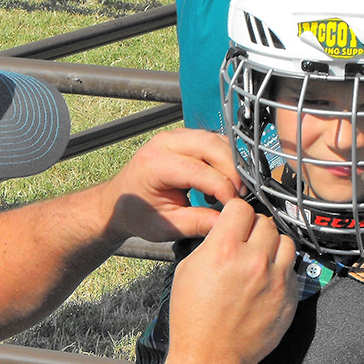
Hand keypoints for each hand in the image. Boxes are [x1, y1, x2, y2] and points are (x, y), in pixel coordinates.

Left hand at [98, 129, 242, 244]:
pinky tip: (225, 180)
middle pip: (210, 146)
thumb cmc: (138, 213)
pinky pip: (213, 140)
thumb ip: (197, 223)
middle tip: (242, 195)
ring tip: (235, 189)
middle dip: (232, 170)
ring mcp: (175, 136)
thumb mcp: (166, 226)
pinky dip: (225, 158)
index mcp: (155, 164)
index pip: (198, 170)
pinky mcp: (185, 138)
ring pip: (215, 139)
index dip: (222, 187)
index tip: (235, 205)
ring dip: (231, 162)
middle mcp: (164, 143)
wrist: (121, 201)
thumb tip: (226, 222)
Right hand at [168, 199, 296, 363]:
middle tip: (244, 243)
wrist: (211, 357)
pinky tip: (265, 281)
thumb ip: (210, 244)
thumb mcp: (187, 270)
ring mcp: (276, 279)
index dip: (235, 213)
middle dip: (253, 229)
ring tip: (259, 259)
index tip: (234, 221)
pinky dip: (280, 270)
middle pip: (265, 222)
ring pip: (285, 242)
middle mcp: (254, 260)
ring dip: (272, 246)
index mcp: (224, 250)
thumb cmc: (194, 319)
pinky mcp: (289, 297)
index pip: (242, 208)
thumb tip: (225, 231)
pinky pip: (292, 269)